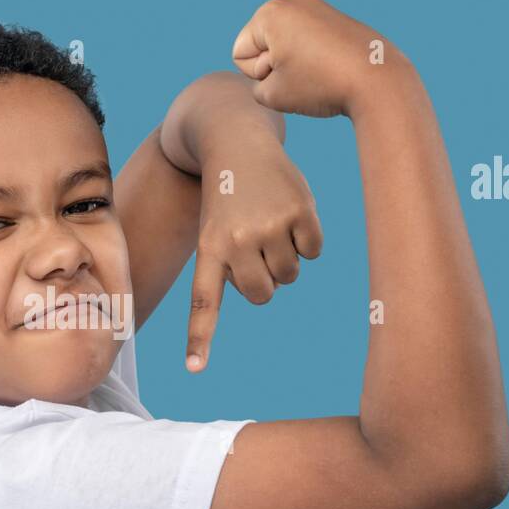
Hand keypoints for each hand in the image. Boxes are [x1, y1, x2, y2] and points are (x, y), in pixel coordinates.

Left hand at [187, 134, 322, 371]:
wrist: (236, 139)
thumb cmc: (226, 196)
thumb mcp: (215, 229)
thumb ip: (233, 267)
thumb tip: (268, 292)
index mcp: (209, 250)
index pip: (204, 302)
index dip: (200, 338)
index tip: (194, 370)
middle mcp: (236, 241)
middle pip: (263, 295)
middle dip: (265, 280)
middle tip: (255, 247)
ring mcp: (269, 226)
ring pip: (290, 275)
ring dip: (285, 257)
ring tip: (268, 224)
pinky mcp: (300, 211)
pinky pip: (313, 251)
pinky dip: (307, 238)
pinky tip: (290, 212)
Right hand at [231, 0, 404, 118]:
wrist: (377, 81)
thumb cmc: (321, 87)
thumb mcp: (271, 95)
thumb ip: (256, 82)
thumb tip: (277, 67)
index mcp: (269, 11)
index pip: (240, 54)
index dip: (258, 75)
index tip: (289, 76)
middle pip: (260, 45)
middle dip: (275, 64)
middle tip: (307, 74)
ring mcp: (314, 2)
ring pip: (282, 44)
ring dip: (292, 62)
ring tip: (319, 70)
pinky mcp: (332, 14)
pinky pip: (304, 41)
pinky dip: (311, 56)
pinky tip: (330, 66)